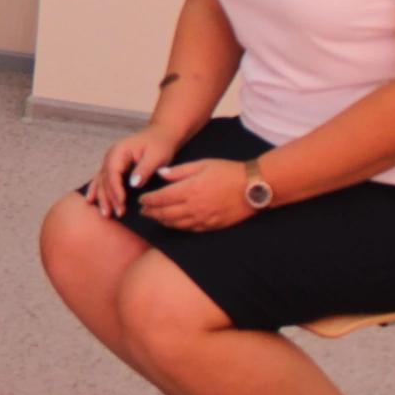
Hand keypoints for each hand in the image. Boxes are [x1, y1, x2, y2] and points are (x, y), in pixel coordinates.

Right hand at [88, 123, 188, 217]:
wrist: (161, 135)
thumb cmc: (160, 145)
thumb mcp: (156, 156)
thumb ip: (144, 169)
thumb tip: (133, 184)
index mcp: (119, 151)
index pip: (113, 173)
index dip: (116, 189)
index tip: (121, 203)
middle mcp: (110, 156)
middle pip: (105, 179)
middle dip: (108, 198)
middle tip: (114, 214)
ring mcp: (109, 161)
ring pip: (101, 181)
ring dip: (101, 197)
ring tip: (104, 213)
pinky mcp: (113, 166)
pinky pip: (101, 179)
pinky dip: (96, 190)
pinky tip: (91, 200)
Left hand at [134, 158, 254, 232]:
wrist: (253, 186)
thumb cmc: (228, 171)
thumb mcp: (202, 164)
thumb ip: (179, 171)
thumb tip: (160, 173)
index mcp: (189, 190)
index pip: (161, 198)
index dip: (148, 200)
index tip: (141, 200)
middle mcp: (193, 207)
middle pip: (165, 214)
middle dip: (151, 213)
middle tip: (142, 211)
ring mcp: (203, 218)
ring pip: (176, 224)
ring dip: (162, 221)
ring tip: (154, 218)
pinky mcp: (213, 225)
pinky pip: (190, 229)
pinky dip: (178, 227)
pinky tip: (173, 224)